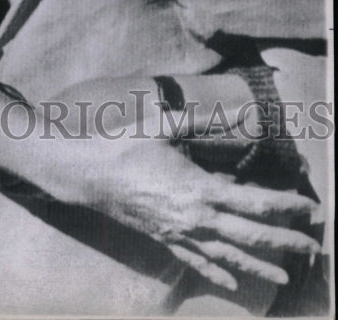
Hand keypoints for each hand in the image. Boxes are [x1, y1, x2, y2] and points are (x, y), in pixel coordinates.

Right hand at [43, 133, 318, 292]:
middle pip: (249, 236)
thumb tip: (244, 114)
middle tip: (312, 245)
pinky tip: (234, 282)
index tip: (309, 207)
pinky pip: (196, 261)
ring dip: (259, 266)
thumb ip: (205, 122)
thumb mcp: (164, 124)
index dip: (285, 206)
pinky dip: (218, 272)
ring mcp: (178, 233)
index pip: (254, 203)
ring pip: (228, 256)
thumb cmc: (122, 144)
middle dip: (284, 241)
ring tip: (285, 275)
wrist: (84, 173)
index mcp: (199, 188)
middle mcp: (194, 217)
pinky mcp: (163, 239)